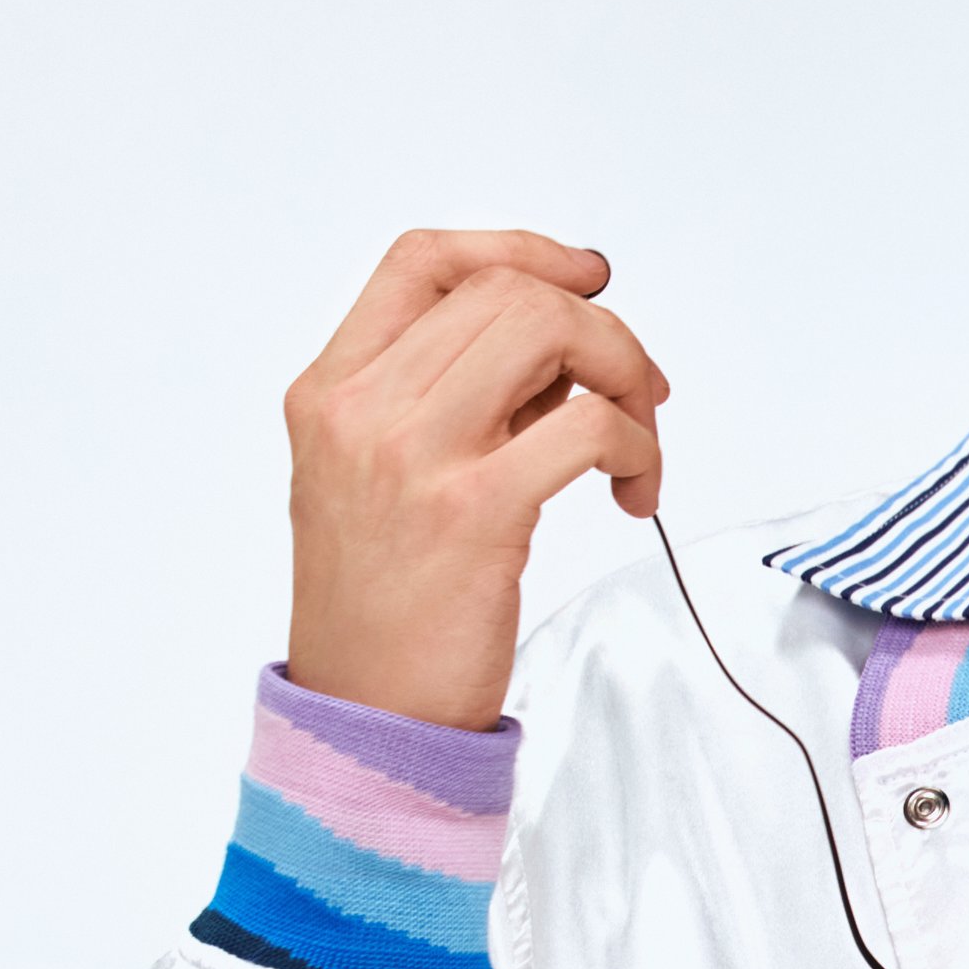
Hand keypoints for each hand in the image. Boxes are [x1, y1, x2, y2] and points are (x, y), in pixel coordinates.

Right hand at [282, 227, 668, 725]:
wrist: (364, 721)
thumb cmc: (386, 613)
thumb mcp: (389, 482)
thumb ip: (458, 403)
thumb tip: (566, 353)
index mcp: (330, 390)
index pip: (423, 260)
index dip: (519, 248)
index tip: (588, 275)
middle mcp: (361, 408)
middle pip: (508, 292)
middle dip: (601, 329)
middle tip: (639, 395)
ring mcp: (413, 455)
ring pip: (551, 331)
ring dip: (625, 374)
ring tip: (636, 446)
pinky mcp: (475, 511)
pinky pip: (589, 426)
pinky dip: (636, 446)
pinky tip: (633, 492)